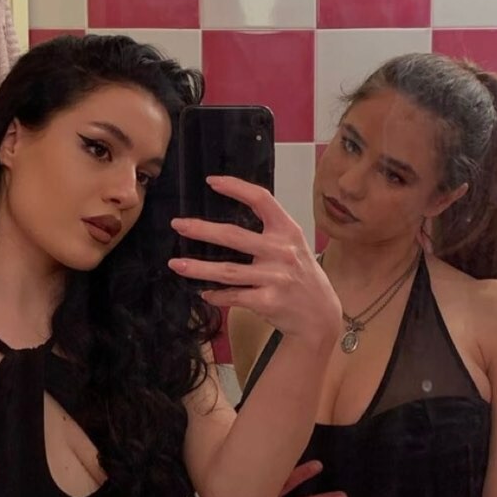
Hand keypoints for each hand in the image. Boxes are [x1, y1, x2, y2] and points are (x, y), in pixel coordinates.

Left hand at [168, 176, 341, 350]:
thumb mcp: (295, 245)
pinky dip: (216, 295)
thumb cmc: (301, 274)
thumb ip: (270, 230)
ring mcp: (275, 277)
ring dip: (198, 268)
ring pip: (227, 271)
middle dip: (202, 230)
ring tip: (175, 264)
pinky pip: (234, 296)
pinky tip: (205, 293)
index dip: (236, 187)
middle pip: (234, 236)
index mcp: (288, 231)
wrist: (320, 315)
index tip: (211, 181)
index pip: (261, 200)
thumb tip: (229, 221)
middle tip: (177, 225)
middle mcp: (281, 251)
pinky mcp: (268, 302)